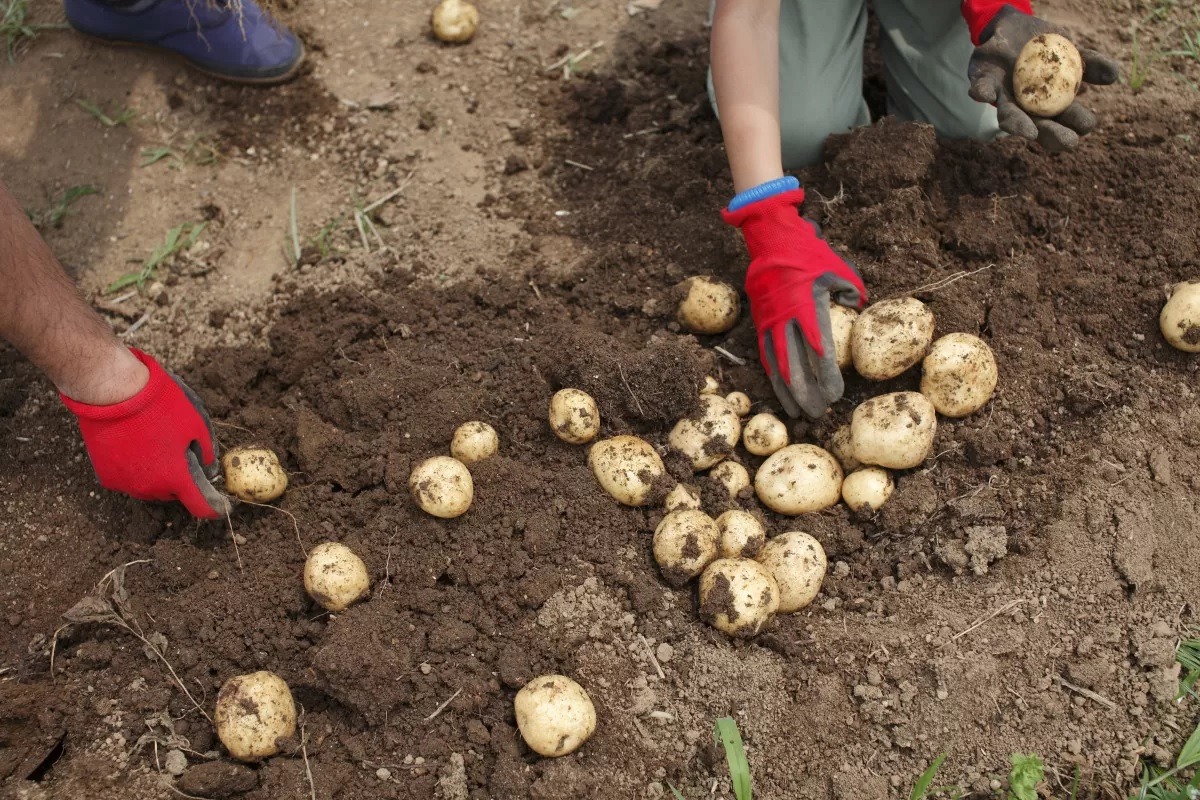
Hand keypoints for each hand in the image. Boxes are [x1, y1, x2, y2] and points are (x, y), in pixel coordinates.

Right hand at [60, 348, 230, 518]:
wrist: (114, 393)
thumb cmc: (160, 405)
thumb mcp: (197, 424)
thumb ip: (207, 451)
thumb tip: (208, 468)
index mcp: (177, 477)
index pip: (201, 507)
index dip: (213, 507)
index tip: (219, 505)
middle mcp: (151, 488)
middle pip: (174, 494)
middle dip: (181, 480)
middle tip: (180, 453)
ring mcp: (126, 484)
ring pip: (151, 488)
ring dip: (158, 476)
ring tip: (155, 446)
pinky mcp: (106, 477)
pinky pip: (129, 480)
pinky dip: (136, 470)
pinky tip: (135, 447)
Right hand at [722, 188, 865, 418]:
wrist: (770, 241)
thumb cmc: (808, 254)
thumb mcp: (836, 268)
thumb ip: (851, 290)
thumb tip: (860, 306)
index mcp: (807, 307)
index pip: (818, 351)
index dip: (826, 376)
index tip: (837, 395)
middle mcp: (785, 320)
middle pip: (795, 366)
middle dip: (806, 394)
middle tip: (819, 414)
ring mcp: (769, 323)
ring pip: (776, 366)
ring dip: (787, 392)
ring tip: (798, 414)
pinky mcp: (760, 323)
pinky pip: (766, 356)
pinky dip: (773, 377)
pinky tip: (781, 393)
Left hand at [968, 6, 1118, 151]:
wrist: (1014, 27)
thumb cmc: (1046, 47)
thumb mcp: (1071, 52)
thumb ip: (1091, 64)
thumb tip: (1115, 75)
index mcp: (1049, 105)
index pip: (1064, 123)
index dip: (1072, 129)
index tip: (1083, 130)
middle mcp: (1025, 108)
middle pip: (1038, 128)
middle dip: (1051, 136)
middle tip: (1067, 142)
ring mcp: (1003, 99)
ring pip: (1008, 116)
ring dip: (1017, 123)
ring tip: (1028, 131)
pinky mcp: (982, 84)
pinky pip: (981, 90)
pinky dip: (981, 92)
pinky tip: (983, 94)